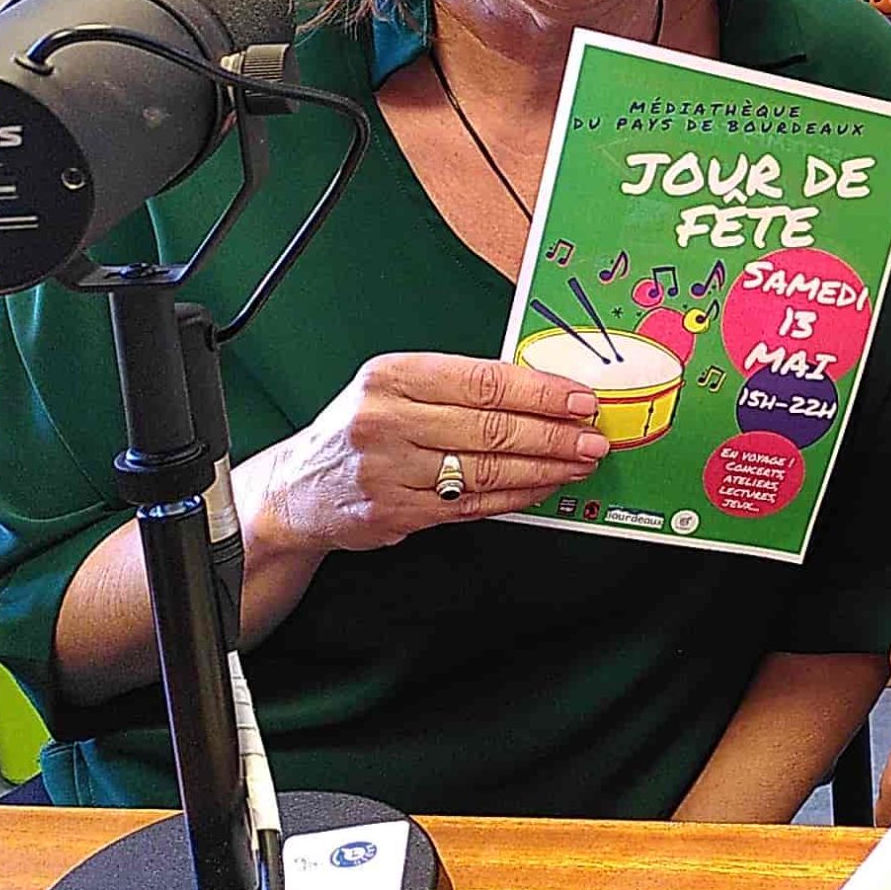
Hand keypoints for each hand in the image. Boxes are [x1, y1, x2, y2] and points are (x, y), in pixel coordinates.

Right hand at [248, 351, 608, 557]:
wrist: (299, 488)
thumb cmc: (359, 429)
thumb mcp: (394, 388)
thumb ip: (456, 386)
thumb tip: (538, 390)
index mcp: (392, 377)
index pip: (483, 381)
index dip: (540, 392)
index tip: (578, 397)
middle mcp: (387, 421)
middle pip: (491, 427)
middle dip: (553, 433)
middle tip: (591, 435)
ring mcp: (390, 471)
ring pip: (487, 470)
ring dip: (544, 467)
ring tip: (579, 461)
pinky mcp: (398, 512)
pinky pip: (473, 505)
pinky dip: (516, 496)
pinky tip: (543, 486)